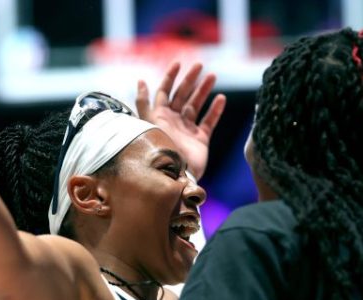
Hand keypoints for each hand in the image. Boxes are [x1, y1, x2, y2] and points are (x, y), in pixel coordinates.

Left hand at [136, 62, 225, 179]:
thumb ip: (144, 102)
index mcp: (159, 116)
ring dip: (203, 90)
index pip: (164, 92)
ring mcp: (187, 130)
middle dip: (190, 79)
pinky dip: (215, 110)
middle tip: (199, 65)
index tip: (178, 63)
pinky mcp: (200, 140)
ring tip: (213, 76)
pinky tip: (221, 98)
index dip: (169, 77)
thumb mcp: (148, 122)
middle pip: (182, 95)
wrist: (173, 172)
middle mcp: (173, 121)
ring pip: (196, 105)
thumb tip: (140, 81)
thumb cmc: (159, 147)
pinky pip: (209, 122)